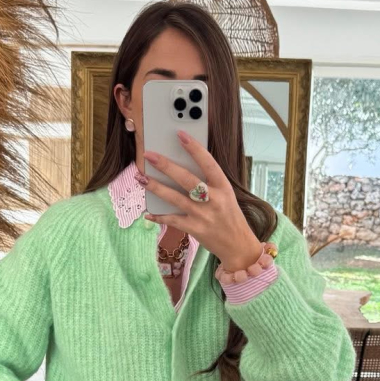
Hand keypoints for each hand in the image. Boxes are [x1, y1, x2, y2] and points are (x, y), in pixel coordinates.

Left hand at [141, 131, 263, 270]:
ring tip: (141, 177)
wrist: (238, 245)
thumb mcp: (226, 195)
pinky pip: (172, 220)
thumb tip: (182, 167)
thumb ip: (209, 182)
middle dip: (166, 166)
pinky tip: (148, 213)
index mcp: (223, 187)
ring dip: (156, 187)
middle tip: (149, 155)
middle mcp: (214, 200)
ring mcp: (203, 216)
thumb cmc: (230, 217)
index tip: (180, 135)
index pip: (208, 163)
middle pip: (187, 179)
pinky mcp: (195, 229)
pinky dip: (159, 216)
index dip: (194, 148)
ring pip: (175, 198)